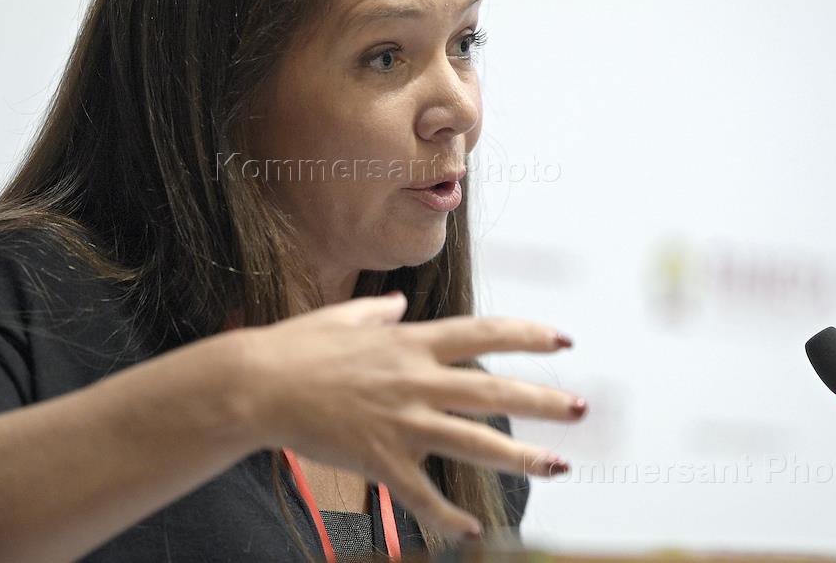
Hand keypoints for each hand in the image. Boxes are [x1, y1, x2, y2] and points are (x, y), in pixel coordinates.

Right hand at [236, 292, 585, 540]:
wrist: (254, 386)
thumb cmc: (295, 347)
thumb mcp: (342, 317)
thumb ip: (378, 311)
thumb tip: (399, 303)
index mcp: (409, 342)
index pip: (483, 333)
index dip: (527, 335)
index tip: (564, 339)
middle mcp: (414, 380)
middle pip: (492, 391)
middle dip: (542, 401)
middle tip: (581, 409)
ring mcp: (399, 421)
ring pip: (473, 442)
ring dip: (520, 458)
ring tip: (559, 467)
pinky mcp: (378, 458)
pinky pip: (421, 494)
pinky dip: (445, 515)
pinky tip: (470, 532)